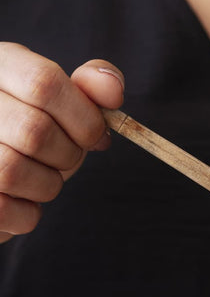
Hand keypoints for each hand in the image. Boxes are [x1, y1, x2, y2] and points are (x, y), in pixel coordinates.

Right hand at [0, 42, 124, 241]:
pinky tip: (24, 200)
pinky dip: (28, 214)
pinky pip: (3, 209)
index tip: (98, 136)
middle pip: (34, 131)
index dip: (84, 117)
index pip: (43, 82)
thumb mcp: (60, 103)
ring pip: (13, 171)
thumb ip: (90, 89)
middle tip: (66, 158)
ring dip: (48, 184)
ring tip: (43, 177)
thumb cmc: (30, 133)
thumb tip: (113, 91)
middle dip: (68, 155)